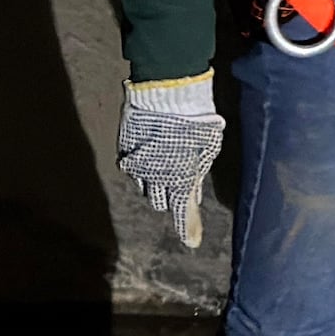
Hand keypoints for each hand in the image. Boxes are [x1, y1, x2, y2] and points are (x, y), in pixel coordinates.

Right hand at [118, 72, 227, 248]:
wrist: (168, 93)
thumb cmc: (196, 120)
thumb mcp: (208, 149)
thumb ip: (199, 172)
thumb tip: (194, 190)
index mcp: (181, 180)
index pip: (183, 213)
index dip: (187, 228)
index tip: (192, 242)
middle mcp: (157, 179)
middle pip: (161, 200)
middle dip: (170, 195)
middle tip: (179, 184)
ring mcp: (139, 166)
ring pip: (145, 185)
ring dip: (155, 181)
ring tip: (164, 166)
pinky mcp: (125, 151)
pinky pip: (133, 168)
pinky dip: (141, 166)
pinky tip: (149, 154)